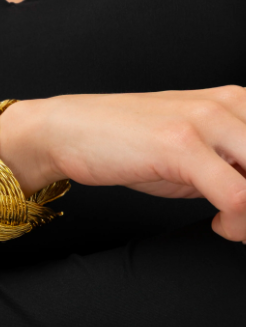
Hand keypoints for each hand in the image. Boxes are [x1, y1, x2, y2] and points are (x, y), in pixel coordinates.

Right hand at [14, 86, 245, 241]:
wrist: (73, 129)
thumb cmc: (132, 141)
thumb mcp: (199, 150)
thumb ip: (238, 166)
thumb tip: (262, 201)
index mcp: (237, 101)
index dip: (270, 189)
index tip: (255, 213)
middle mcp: (228, 104)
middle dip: (267, 204)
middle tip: (250, 223)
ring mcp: (205, 121)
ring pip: (267, 180)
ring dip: (257, 217)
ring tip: (236, 225)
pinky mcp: (181, 144)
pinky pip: (240, 197)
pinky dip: (238, 224)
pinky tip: (219, 223)